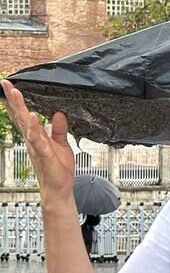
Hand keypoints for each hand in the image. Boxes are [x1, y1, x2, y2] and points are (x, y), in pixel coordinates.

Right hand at [1, 80, 74, 202]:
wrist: (59, 189)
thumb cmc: (58, 169)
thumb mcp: (61, 144)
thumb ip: (59, 129)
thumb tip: (59, 114)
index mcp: (36, 136)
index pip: (23, 115)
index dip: (16, 102)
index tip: (10, 87)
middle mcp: (32, 139)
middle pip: (20, 116)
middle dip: (13, 99)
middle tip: (5, 83)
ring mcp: (36, 146)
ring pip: (25, 124)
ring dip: (19, 108)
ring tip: (15, 93)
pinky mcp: (43, 153)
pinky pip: (37, 139)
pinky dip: (34, 127)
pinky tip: (32, 116)